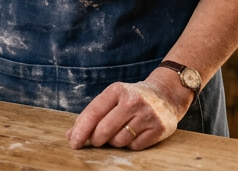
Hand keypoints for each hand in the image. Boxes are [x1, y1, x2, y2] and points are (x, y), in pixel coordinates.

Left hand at [66, 77, 188, 150]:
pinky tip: (134, 134)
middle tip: (96, 140)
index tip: (73, 143)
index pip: (93, 113)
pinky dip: (130, 145)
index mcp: (117, 90)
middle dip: (96, 140)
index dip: (81, 130)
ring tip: (121, 131)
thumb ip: (92, 115)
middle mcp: (133, 101)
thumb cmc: (132, 99)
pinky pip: (134, 147)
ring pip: (118, 141)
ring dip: (114, 142)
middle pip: (104, 131)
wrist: (166, 96)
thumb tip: (70, 135)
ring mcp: (147, 115)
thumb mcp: (112, 99)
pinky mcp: (158, 129)